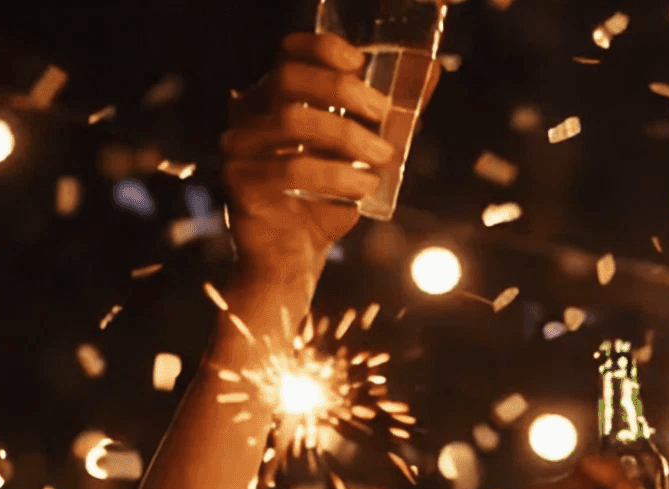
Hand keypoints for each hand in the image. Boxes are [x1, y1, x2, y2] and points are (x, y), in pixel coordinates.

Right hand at [220, 33, 390, 291]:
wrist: (293, 259)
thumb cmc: (326, 202)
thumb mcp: (360, 157)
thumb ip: (383, 121)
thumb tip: (429, 78)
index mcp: (274, 100)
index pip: (288, 55)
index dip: (321, 49)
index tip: (359, 62)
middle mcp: (248, 115)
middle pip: (289, 79)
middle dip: (343, 91)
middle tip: (382, 112)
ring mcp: (238, 147)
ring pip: (292, 120)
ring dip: (348, 136)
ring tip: (382, 158)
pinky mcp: (240, 182)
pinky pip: (291, 168)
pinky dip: (337, 176)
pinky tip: (364, 188)